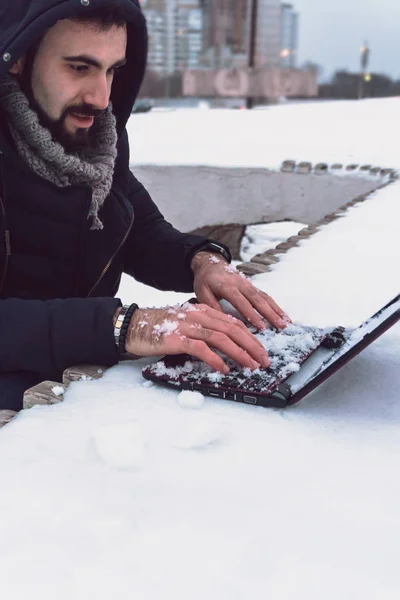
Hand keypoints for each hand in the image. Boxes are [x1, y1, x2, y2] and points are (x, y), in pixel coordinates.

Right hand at [125, 303, 271, 372]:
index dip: (250, 336)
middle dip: (251, 345)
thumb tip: (224, 345)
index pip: (233, 322)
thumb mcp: (185, 324)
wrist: (131, 326)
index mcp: (202, 311)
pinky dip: (215, 359)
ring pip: (220, 337)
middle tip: (263, 360)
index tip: (261, 350)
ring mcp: (187, 325)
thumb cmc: (158, 328)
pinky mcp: (176, 338)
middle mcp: (197, 315)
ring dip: (239, 353)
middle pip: (232, 328)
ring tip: (250, 365)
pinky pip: (200, 348)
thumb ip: (203, 330)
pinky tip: (224, 368)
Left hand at [191, 252, 290, 329]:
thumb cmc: (205, 280)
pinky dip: (275, 306)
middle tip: (281, 326)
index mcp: (227, 286)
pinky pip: (265, 296)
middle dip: (270, 314)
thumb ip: (211, 306)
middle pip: (258, 299)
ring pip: (265, 297)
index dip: (251, 314)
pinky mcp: (252, 286)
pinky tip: (283, 315)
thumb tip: (223, 322)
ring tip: (287, 322)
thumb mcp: (201, 292)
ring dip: (277, 310)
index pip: (241, 301)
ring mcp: (248, 284)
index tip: (261, 327)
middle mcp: (241, 284)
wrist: (210, 263)